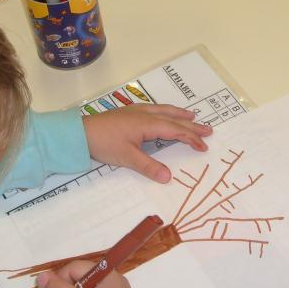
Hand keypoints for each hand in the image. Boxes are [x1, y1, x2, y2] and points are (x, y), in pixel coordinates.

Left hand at [83, 104, 211, 183]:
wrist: (79, 132)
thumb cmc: (103, 142)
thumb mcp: (127, 158)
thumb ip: (149, 167)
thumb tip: (169, 178)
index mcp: (147, 124)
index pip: (175, 130)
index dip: (191, 138)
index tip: (204, 146)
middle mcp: (145, 114)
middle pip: (173, 118)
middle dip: (191, 124)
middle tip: (208, 129)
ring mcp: (137, 112)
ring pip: (164, 110)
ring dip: (179, 114)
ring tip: (192, 115)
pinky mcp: (129, 113)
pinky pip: (155, 109)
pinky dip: (166, 111)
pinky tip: (164, 113)